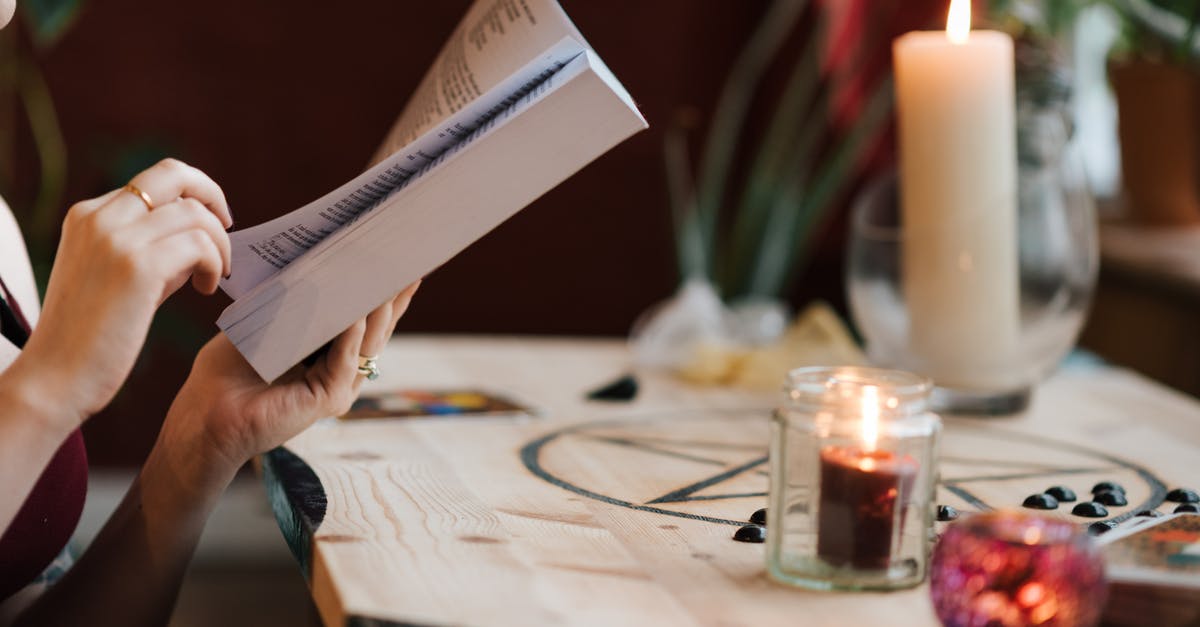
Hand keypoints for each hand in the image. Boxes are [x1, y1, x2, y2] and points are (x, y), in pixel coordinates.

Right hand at [10, 158, 231, 430]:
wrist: (55, 378)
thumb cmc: (92, 336)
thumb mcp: (119, 275)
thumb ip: (152, 246)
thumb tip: (201, 234)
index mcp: (88, 215)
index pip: (154, 180)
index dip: (192, 197)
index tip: (210, 224)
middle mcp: (99, 217)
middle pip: (173, 173)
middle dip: (213, 196)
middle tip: (228, 229)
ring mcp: (116, 238)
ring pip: (195, 213)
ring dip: (219, 244)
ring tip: (215, 277)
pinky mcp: (137, 267)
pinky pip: (199, 244)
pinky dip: (215, 263)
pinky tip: (208, 289)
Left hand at [158, 282, 419, 482]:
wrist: (208, 415)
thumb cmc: (229, 371)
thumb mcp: (266, 323)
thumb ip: (295, 302)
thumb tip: (318, 261)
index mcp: (330, 352)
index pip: (365, 316)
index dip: (383, 289)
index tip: (397, 256)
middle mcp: (343, 369)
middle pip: (378, 326)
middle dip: (394, 294)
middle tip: (407, 260)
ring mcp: (340, 385)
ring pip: (369, 341)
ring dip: (379, 309)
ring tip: (388, 277)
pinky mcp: (329, 398)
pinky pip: (346, 361)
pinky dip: (351, 337)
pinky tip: (355, 314)